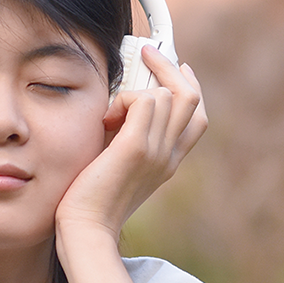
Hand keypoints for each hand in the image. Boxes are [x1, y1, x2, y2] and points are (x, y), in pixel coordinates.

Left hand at [55, 47, 206, 244]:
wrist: (86, 229)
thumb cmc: (91, 199)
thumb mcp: (117, 161)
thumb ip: (127, 133)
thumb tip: (121, 99)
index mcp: (169, 162)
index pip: (197, 117)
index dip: (188, 85)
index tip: (172, 66)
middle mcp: (169, 156)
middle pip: (191, 97)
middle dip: (170, 68)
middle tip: (147, 53)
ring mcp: (157, 152)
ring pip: (166, 94)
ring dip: (136, 89)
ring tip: (111, 112)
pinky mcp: (136, 148)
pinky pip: (144, 100)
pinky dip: (123, 99)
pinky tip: (105, 119)